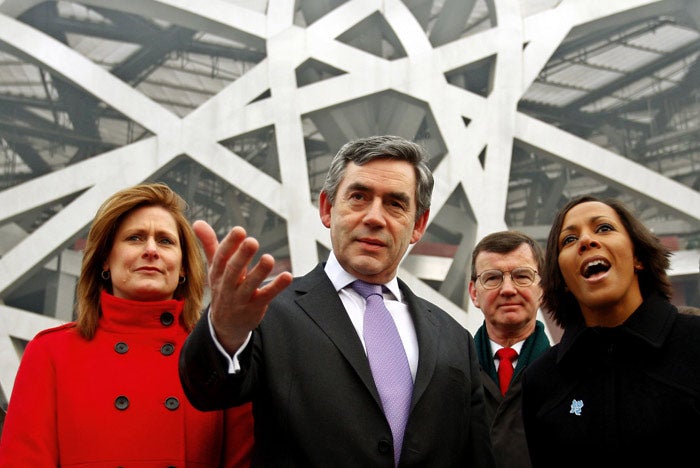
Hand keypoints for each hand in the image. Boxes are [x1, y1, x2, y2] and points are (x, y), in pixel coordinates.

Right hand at [193, 220, 292, 352]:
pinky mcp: (255, 307)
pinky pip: (266, 296)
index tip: (239, 230)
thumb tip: (198, 221)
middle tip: (252, 241)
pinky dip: (277, 287)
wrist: (225, 326)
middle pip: (233, 271)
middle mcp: (227, 286)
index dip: (229, 244)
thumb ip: (209, 244)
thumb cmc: (223, 288)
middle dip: (242, 256)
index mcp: (217, 273)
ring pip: (250, 285)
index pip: (221, 258)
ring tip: (269, 259)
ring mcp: (241, 298)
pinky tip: (288, 276)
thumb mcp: (215, 268)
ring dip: (259, 272)